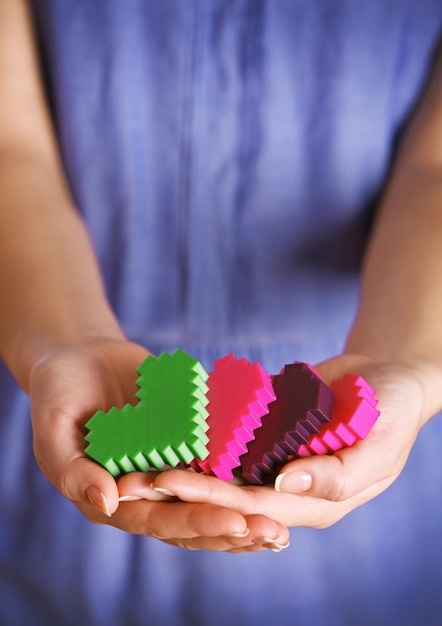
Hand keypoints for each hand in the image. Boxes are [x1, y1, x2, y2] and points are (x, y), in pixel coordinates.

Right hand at [29, 339, 288, 551]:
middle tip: (274, 533)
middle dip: (234, 527)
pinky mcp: (186, 439)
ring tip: (284, 521)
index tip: (234, 523)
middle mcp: (147, 490)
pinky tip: (278, 473)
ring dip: (247, 510)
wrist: (81, 357)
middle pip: (194, 517)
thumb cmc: (58, 394)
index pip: (158, 521)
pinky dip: (244, 468)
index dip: (196, 523)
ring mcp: (170, 464)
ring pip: (212, 495)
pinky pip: (217, 455)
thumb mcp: (54, 433)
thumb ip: (73, 472)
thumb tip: (108, 503)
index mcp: (115, 499)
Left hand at [147, 354, 433, 528]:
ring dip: (184, 462)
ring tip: (140, 454)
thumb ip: (337, 475)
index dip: (211, 498)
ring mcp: (276, 460)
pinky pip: (232, 434)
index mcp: (315, 504)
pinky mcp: (268, 433)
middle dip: (183, 485)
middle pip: (228, 492)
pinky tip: (169, 421)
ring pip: (223, 467)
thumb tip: (284, 488)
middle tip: (138, 475)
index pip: (254, 508)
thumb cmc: (393, 414)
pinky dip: (203, 432)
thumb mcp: (379, 448)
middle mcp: (288, 488)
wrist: (388, 378)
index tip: (170, 483)